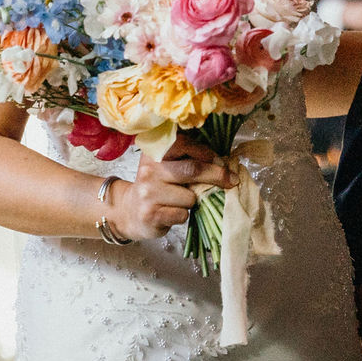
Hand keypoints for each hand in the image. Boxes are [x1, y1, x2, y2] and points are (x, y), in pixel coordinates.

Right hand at [109, 138, 227, 239]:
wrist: (130, 211)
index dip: (208, 154)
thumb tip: (224, 163)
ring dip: (194, 201)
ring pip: (190, 196)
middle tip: (231, 181)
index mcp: (155, 153)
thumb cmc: (157, 187)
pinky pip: (183, 214)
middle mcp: (149, 170)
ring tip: (181, 201)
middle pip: (192, 169)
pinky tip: (172, 213)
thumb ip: (188, 160)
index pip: (186, 145)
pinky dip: (184, 215)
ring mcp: (148, 192)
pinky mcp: (151, 214)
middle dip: (217, 175)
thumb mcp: (166, 167)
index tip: (222, 162)